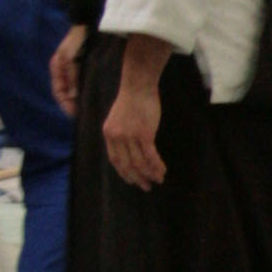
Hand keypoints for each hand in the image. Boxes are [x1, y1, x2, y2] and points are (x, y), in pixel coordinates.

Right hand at [51, 25, 85, 114]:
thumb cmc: (77, 40)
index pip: (58, 92)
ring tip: (91, 108)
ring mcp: (74, 69)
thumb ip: (72, 76)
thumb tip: (73, 96)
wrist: (89, 24)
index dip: (65, 104)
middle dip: (73, 104)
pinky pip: (83, 82)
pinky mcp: (84, 67)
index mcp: (57, 68)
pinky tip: (95, 96)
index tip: (75, 114)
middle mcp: (64, 71)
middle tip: (85, 115)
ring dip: (81, 98)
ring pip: (75, 89)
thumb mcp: (70, 58)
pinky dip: (87, 90)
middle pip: (67, 93)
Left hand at [103, 73, 165, 188]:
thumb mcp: (119, 118)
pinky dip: (156, 165)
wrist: (138, 86)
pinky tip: (162, 170)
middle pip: (127, 164)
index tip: (132, 180)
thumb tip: (129, 149)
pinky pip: (150, 156)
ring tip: (158, 180)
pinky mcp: (144, 134)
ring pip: (140, 162)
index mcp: (109, 134)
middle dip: (137, 178)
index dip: (124, 173)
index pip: (115, 160)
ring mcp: (130, 136)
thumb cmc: (132, 99)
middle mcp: (117, 138)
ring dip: (150, 174)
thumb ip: (121, 133)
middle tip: (146, 186)